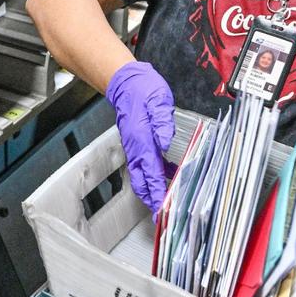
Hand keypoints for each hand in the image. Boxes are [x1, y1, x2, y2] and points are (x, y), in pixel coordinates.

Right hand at [106, 61, 175, 216]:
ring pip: (142, 174)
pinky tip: (169, 172)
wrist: (126, 82)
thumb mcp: (159, 101)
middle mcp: (136, 146)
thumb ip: (163, 123)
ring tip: (164, 200)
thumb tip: (166, 142)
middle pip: (142, 181)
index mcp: (142, 139)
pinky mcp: (138, 142)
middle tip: (160, 214)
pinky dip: (155, 173)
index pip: (150, 173)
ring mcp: (135, 145)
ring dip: (152, 188)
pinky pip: (145, 163)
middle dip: (150, 199)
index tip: (160, 209)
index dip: (156, 193)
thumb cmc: (142, 89)